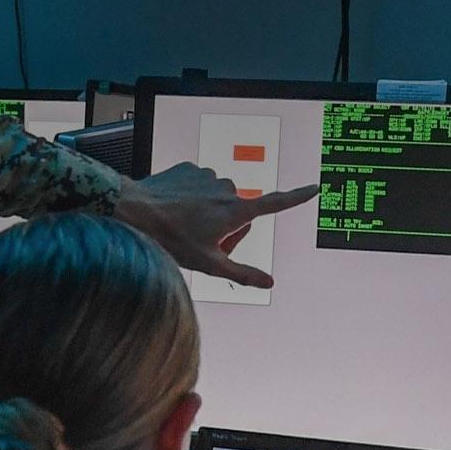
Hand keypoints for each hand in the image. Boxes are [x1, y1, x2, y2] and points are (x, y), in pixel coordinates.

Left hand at [116, 163, 313, 288]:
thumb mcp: (209, 264)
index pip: (275, 203)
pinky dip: (193, 196)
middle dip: (229, 225)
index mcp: (236, 211)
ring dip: (209, 210)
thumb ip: (242, 274)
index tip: (315, 187)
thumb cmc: (172, 240)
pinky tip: (176, 207)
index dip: (297, 196)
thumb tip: (270, 282)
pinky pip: (200, 184)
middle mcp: (227, 188)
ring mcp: (208, 175)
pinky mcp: (190, 167)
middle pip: (240, 211)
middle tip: (204, 239)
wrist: (135, 210)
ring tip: (185, 224)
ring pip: (218, 198)